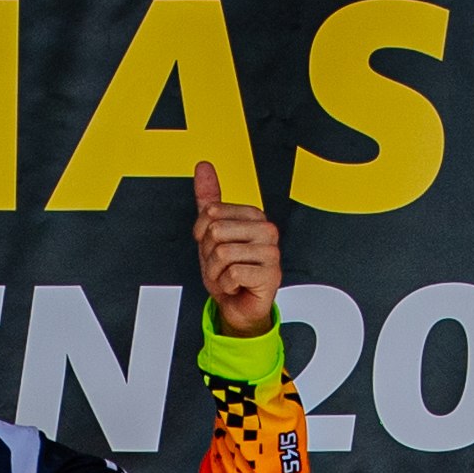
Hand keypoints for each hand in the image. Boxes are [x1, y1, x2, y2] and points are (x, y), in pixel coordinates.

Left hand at [186, 161, 280, 337]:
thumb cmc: (229, 270)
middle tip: (222, 265)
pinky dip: (226, 286)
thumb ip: (208, 199)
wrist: (240, 306)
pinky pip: (231, 274)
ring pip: (222, 253)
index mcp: (254, 215)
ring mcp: (271, 252)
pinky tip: (237, 286)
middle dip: (209, 255)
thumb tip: (203, 166)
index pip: (210, 213)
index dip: (201, 235)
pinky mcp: (271, 274)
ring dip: (216, 273)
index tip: (214, 247)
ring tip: (228, 276)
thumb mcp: (211, 234)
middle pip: (215, 232)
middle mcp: (266, 230)